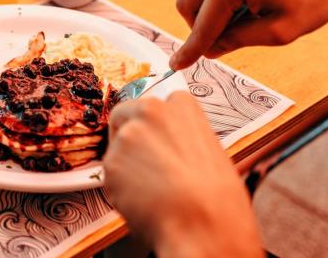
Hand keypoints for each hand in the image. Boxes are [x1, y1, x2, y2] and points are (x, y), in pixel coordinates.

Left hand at [104, 92, 263, 257]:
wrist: (203, 224)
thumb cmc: (217, 196)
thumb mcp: (210, 150)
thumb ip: (182, 137)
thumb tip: (169, 145)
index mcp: (180, 104)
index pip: (151, 105)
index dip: (150, 126)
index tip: (154, 141)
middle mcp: (150, 110)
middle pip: (124, 116)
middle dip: (127, 136)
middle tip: (143, 164)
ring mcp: (127, 135)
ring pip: (116, 148)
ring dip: (126, 166)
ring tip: (151, 190)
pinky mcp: (110, 162)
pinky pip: (110, 175)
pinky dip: (120, 188)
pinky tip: (142, 200)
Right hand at [169, 0, 327, 69]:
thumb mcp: (283, 30)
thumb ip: (240, 40)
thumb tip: (211, 47)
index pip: (202, 26)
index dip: (191, 50)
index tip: (176, 66)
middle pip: (187, 6)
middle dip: (202, 28)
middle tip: (236, 39)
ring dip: (212, 11)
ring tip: (253, 15)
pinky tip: (255, 0)